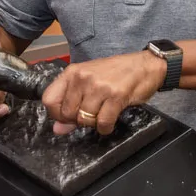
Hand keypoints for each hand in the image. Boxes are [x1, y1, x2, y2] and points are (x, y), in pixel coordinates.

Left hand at [42, 52, 165, 133]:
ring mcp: (99, 86)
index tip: (69, 116)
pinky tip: (110, 120)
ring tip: (102, 114)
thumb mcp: (89, 83)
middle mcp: (82, 78)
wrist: (145, 65)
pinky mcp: (116, 96)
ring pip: (84, 119)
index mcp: (72, 72)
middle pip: (66, 113)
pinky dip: (106, 127)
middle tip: (91, 114)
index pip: (49, 100)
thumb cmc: (116, 73)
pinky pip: (102, 122)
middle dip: (78, 121)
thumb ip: (72, 104)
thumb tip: (57, 129)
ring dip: (94, 123)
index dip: (57, 114)